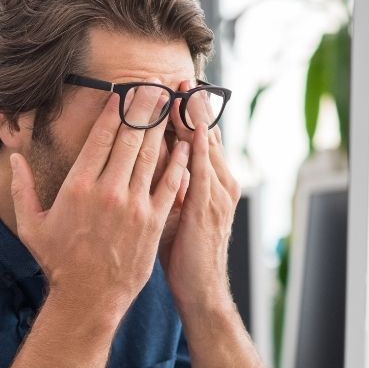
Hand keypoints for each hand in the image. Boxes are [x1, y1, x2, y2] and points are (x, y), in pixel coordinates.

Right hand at [10, 87, 189, 323]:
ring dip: (162, 126)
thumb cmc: (58, 262)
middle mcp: (108, 190)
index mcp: (78, 186)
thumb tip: (15, 158)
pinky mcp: (153, 221)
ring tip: (170, 103)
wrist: (89, 298)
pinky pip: (170, 183)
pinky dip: (179, 161)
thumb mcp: (31, 225)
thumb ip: (21, 188)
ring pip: (152, 155)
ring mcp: (134, 206)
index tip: (123, 92)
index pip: (101, 137)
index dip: (115, 110)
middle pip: (130, 138)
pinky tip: (185, 144)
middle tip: (153, 84)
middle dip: (143, 107)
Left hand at [158, 79, 240, 313]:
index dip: (187, 113)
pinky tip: (187, 126)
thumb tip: (148, 165)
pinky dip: (195, 145)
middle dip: (192, 105)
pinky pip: (201, 168)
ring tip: (182, 88)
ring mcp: (217, 194)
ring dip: (193, 116)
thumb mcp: (176, 214)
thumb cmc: (185, 256)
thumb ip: (169, 187)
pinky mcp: (207, 207)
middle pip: (205, 134)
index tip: (172, 89)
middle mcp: (220, 183)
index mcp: (212, 184)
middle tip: (178, 76)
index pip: (199, 139)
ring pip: (205, 145)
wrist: (201, 291)